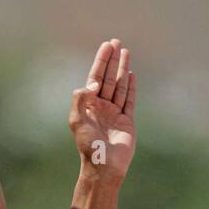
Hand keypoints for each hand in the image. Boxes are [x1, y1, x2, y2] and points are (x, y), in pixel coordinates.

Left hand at [69, 39, 135, 180]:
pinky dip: (131, 87)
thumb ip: (80, 100)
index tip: (106, 47)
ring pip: (120, 86)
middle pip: (108, 78)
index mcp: (88, 106)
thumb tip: (92, 84)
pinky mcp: (127, 121)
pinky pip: (129, 100)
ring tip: (125, 52)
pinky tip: (131, 74)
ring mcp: (115, 113)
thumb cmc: (88, 146)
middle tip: (116, 42)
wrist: (104, 166)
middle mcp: (101, 107)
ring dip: (122, 69)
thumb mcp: (77, 122)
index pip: (95, 78)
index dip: (100, 62)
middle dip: (112, 60)